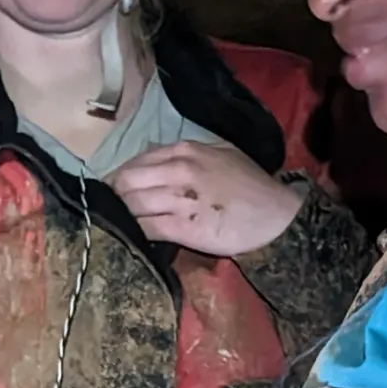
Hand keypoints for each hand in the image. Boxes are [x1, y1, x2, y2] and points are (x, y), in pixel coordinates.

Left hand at [111, 142, 306, 257]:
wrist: (276, 216)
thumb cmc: (252, 185)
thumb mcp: (222, 154)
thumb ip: (189, 154)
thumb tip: (159, 158)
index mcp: (186, 151)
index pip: (138, 160)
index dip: (121, 175)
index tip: (115, 187)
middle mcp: (178, 170)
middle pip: (127, 181)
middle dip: (114, 194)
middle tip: (110, 206)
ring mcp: (179, 199)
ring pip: (131, 204)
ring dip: (121, 214)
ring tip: (117, 223)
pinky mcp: (182, 227)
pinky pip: (145, 228)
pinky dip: (135, 231)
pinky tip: (133, 236)